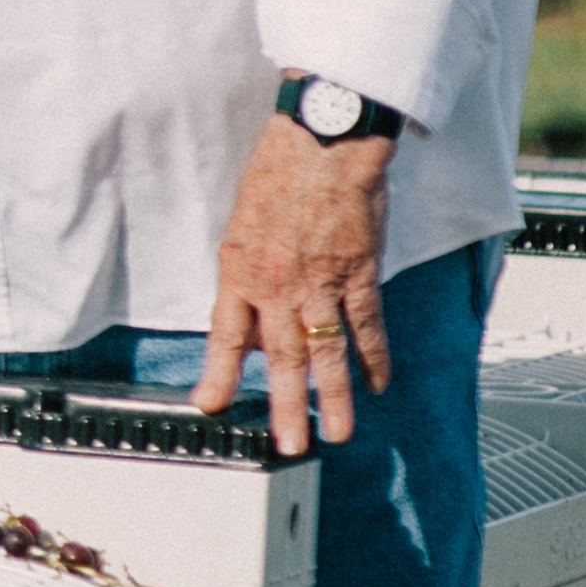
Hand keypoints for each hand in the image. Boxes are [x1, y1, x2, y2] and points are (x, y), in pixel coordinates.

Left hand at [195, 114, 392, 453]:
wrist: (321, 143)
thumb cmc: (277, 175)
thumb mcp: (239, 226)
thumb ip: (242, 275)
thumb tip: (242, 318)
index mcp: (240, 271)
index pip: (224, 335)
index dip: (217, 374)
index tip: (209, 406)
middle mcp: (278, 284)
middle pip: (279, 357)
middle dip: (283, 406)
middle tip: (289, 443)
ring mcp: (321, 282)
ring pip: (326, 352)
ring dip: (332, 397)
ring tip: (336, 432)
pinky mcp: (360, 273)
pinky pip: (368, 326)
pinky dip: (373, 358)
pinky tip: (376, 385)